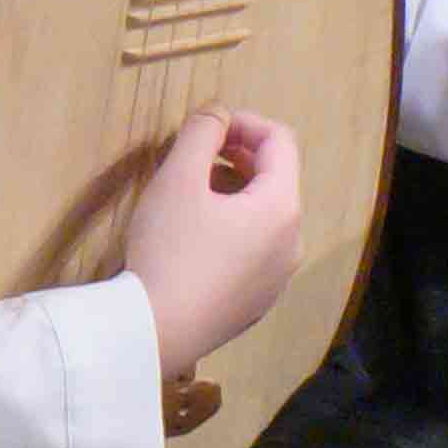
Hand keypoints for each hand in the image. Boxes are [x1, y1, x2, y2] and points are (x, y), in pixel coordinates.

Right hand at [119, 105, 311, 379]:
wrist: (156, 332)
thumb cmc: (169, 248)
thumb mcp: (178, 177)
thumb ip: (201, 132)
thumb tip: (217, 114)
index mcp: (282, 207)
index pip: (281, 142)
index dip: (244, 122)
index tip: (206, 125)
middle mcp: (291, 243)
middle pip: (276, 180)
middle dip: (238, 157)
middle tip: (195, 155)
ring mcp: (276, 279)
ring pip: (264, 217)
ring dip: (234, 193)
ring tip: (191, 193)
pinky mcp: (255, 304)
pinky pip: (254, 251)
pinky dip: (232, 230)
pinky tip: (193, 239)